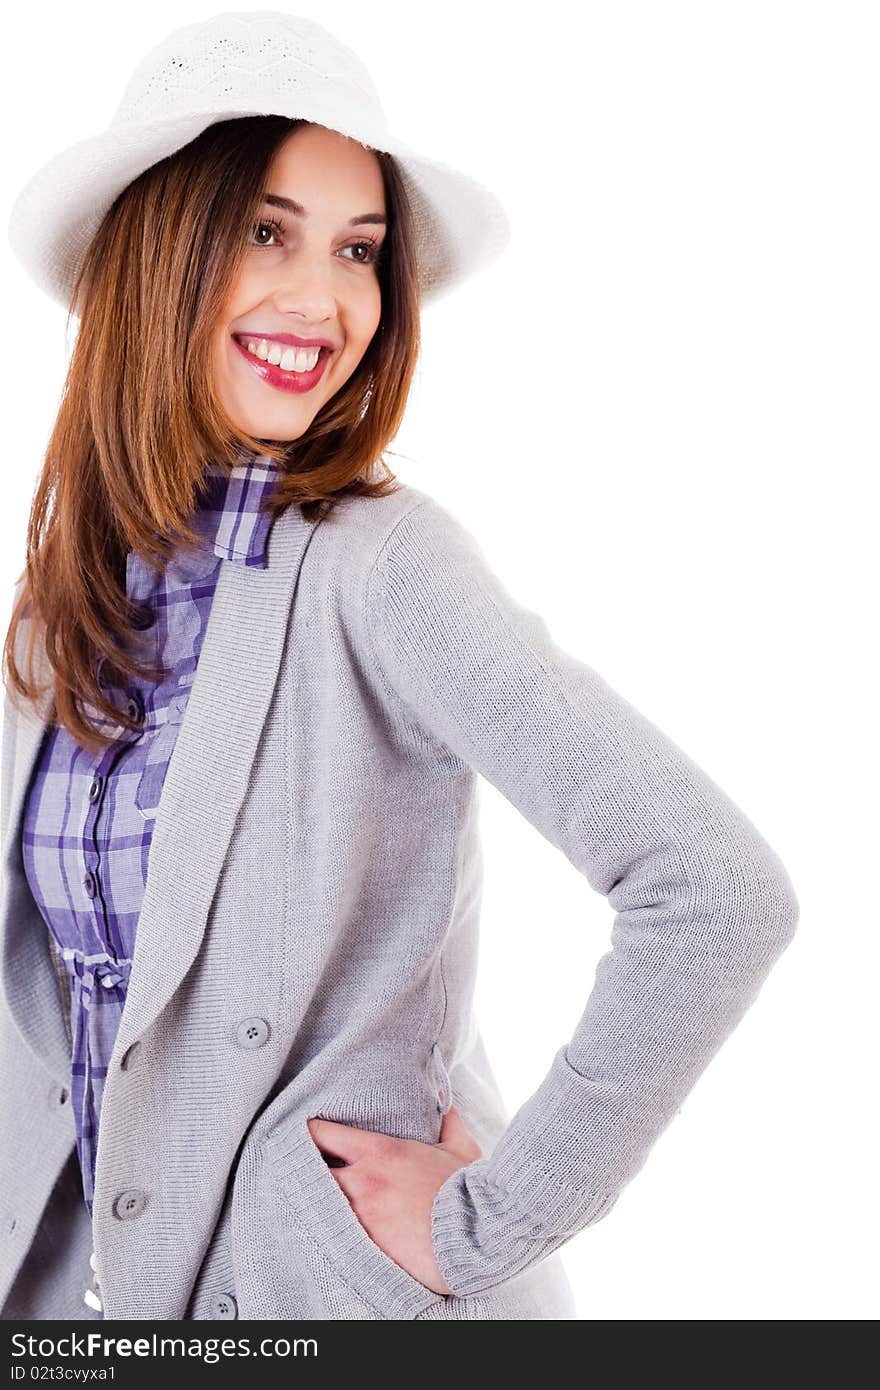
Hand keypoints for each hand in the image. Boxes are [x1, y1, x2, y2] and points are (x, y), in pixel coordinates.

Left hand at [306, 1105, 483, 1295]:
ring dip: (314, 1203)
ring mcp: (359, 1217)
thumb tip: (445, 1101)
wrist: (475, 1238)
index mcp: (379, 1152)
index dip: (311, 1132)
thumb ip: (447, 1122)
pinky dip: (327, 1232)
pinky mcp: (363, 1248)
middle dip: (304, 1169)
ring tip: (307, 1203)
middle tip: (301, 1170)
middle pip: (310, 1171)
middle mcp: (362, 1182)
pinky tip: (324, 1233)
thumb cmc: (467, 1192)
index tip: (308, 1133)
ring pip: (316, 1207)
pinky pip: (332, 1237)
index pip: (323, 1134)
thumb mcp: (460, 1149)